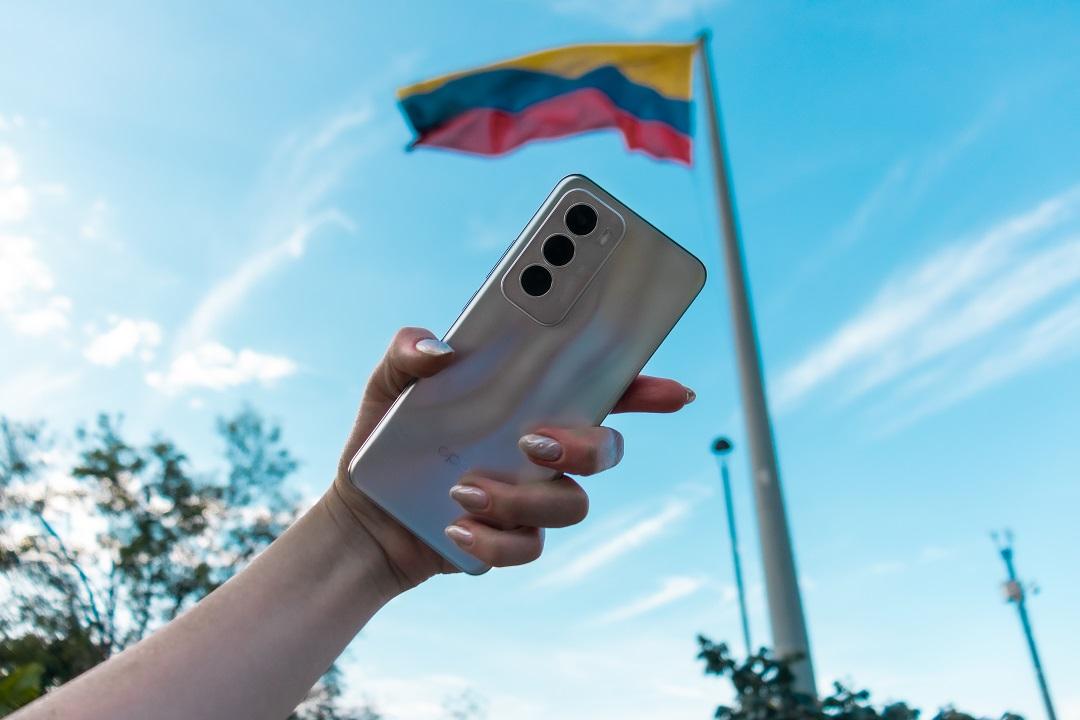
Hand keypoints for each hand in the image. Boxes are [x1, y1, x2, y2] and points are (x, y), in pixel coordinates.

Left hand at [329, 327, 693, 590]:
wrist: (363, 516)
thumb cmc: (387, 442)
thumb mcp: (386, 388)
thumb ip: (406, 353)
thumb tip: (440, 350)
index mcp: (527, 403)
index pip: (600, 390)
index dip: (645, 389)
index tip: (674, 392)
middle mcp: (542, 450)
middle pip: (606, 449)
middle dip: (584, 447)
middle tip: (532, 441)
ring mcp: (532, 497)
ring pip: (571, 504)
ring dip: (522, 499)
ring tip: (463, 489)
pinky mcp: (512, 539)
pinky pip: (530, 546)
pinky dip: (494, 538)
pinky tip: (454, 526)